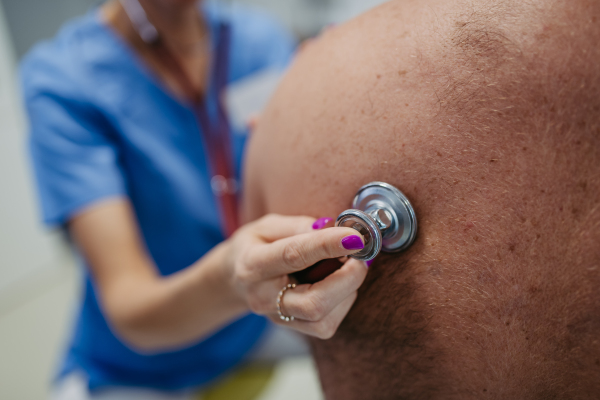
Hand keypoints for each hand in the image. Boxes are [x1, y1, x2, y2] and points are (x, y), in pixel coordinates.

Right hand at [226, 214, 368, 338]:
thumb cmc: (254, 245)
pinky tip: (337, 284)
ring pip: (323, 319)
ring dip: (347, 291)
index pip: (294, 256)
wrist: (232, 278)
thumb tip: (332, 228)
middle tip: (361, 256)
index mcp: (252, 264)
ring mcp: (277, 317)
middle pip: (314, 303)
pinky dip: (341, 303)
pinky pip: (325, 326)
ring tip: (347, 267)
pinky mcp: (291, 327)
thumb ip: (298, 226)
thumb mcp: (268, 225)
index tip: (355, 237)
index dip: (327, 245)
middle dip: (347, 279)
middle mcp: (263, 297)